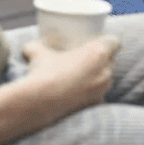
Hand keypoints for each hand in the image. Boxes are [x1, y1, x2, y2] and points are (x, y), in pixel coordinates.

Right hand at [0, 33, 120, 144]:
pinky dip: (91, 92)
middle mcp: (106, 70)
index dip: (108, 40)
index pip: (115, 42)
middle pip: (112, 60)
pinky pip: (99, 94)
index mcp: (98, 53)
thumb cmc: (43, 72)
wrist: (40, 102)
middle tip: (89, 58)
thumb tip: (28, 46)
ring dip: (99, 75)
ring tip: (85, 75)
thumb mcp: (38, 52)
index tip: (99, 41)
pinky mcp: (96, 103)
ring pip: (107, 78)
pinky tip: (80, 92)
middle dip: (103, 59)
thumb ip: (35, 46)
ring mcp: (102, 88)